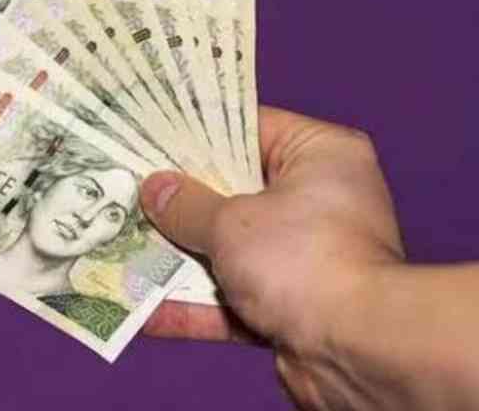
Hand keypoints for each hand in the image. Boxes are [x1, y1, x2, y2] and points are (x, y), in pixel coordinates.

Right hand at [140, 106, 404, 409]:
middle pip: (237, 190)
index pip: (251, 128)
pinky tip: (146, 309)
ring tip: (124, 247)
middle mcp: (322, 200)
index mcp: (322, 155)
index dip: (199, 133)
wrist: (354, 349)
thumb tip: (154, 189)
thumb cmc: (302, 259)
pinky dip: (198, 304)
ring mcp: (309, 255)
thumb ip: (188, 205)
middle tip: (129, 189)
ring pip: (233, 248)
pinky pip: (238, 295)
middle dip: (183, 200)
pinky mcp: (296, 305)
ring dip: (183, 256)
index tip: (153, 135)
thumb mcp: (231, 222)